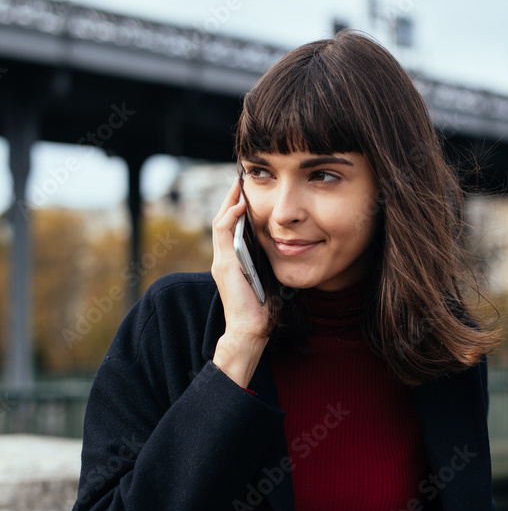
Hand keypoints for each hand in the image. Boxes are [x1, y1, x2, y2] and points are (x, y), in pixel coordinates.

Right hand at [211, 175, 270, 341]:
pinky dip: (230, 216)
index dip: (237, 209)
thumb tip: (284, 249)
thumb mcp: (266, 279)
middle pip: (223, 220)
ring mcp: (221, 261)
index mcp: (232, 262)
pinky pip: (223, 232)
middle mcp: (223, 259)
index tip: (247, 193)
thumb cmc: (260, 310)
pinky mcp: (224, 264)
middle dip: (231, 199)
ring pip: (220, 222)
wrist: (249, 330)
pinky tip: (240, 204)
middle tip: (240, 180)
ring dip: (229, 201)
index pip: (231, 228)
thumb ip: (267, 264)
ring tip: (239, 185)